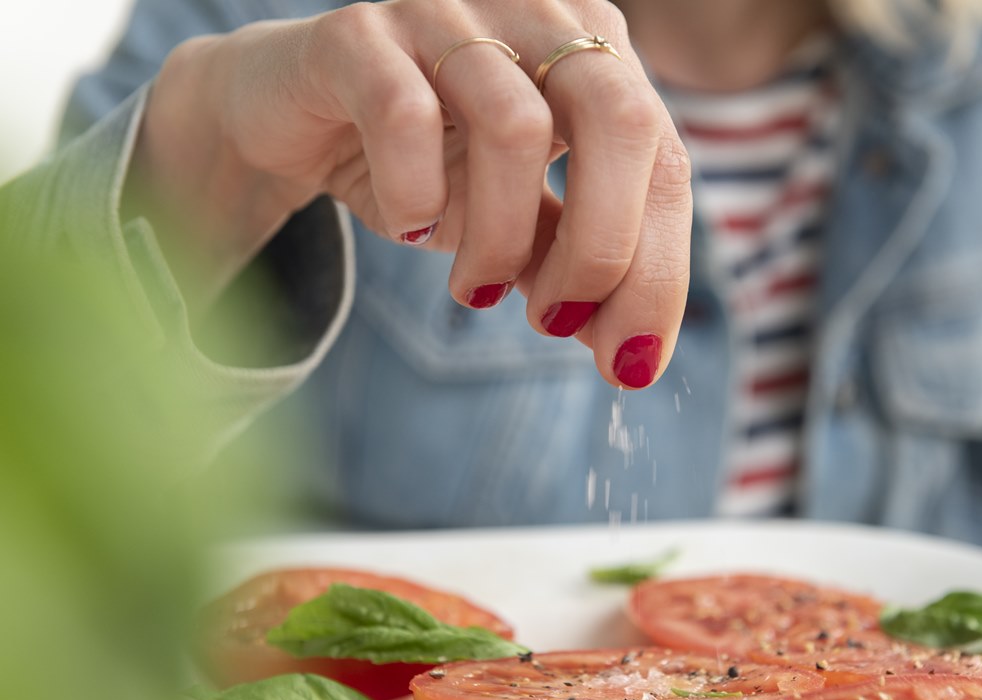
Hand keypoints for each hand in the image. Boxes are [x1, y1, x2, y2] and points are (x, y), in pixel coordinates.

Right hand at [133, 0, 691, 388]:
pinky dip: (415, 195)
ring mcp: (450, 12)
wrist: (294, 118)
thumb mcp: (518, 221)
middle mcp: (537, 15)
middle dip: (604, 249)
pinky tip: (408, 229)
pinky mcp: (361, 32)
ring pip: (515, 127)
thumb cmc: (427, 164)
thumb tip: (632, 353)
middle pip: (621, 120)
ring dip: (501, 242)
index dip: (661, 271)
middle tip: (556, 323)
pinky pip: (404, 114)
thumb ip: (575, 264)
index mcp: (596, 54)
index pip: (666, 161)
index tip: (634, 362)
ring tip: (474, 291)